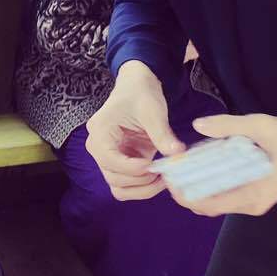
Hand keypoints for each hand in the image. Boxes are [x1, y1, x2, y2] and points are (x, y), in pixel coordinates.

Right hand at [85, 61, 184, 200]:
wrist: (138, 86)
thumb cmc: (141, 93)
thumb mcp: (153, 111)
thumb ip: (162, 134)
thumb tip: (178, 154)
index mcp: (100, 131)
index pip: (111, 161)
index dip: (134, 168)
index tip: (156, 164)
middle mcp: (98, 147)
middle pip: (114, 178)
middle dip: (141, 181)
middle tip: (164, 173)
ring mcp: (108, 156)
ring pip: (118, 187)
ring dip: (141, 189)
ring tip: (162, 178)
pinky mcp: (120, 162)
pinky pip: (127, 184)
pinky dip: (141, 187)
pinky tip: (158, 177)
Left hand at [167, 113, 276, 216]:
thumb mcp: (261, 126)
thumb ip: (227, 125)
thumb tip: (197, 124)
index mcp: (252, 195)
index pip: (208, 204)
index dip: (183, 193)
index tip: (169, 175)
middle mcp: (251, 204)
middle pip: (208, 204)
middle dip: (186, 188)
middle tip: (171, 167)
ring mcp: (253, 200)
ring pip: (215, 199)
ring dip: (197, 184)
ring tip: (182, 164)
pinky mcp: (255, 191)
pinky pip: (225, 191)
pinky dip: (210, 180)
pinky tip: (202, 163)